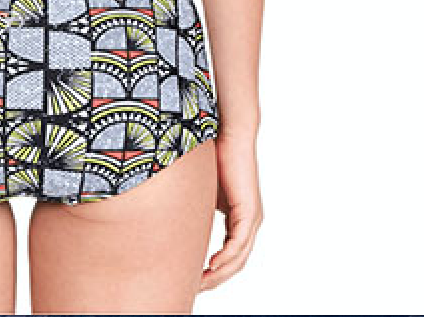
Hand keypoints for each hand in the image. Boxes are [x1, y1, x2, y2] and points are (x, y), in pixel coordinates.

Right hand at [198, 128, 263, 290]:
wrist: (229, 134)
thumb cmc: (214, 156)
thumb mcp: (202, 192)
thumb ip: (195, 208)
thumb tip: (171, 218)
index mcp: (239, 218)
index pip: (228, 254)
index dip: (212, 271)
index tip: (193, 280)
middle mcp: (249, 222)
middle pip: (234, 263)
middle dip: (214, 280)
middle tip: (194, 289)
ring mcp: (251, 219)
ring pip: (237, 258)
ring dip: (219, 274)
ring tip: (200, 283)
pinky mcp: (249, 212)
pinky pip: (238, 244)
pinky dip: (226, 258)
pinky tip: (211, 266)